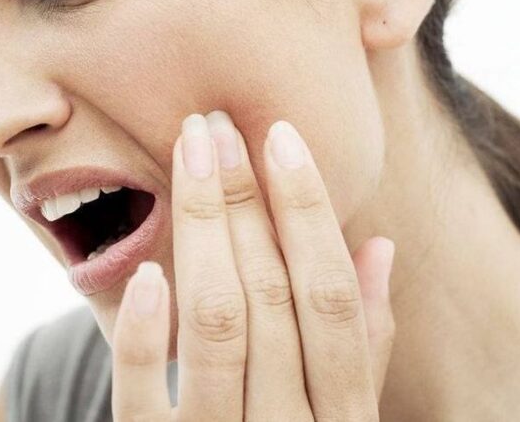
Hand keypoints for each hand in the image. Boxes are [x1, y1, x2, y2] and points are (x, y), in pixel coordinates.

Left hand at [111, 111, 395, 420]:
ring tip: (186, 155)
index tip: (279, 136)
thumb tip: (377, 247)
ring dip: (202, 230)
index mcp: (342, 417)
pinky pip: (142, 396)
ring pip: (216, 325)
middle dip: (241, 200)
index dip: (307, 210)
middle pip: (270, 296)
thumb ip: (360, 339)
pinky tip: (147, 269)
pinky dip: (142, 332)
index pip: (327, 296)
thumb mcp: (341, 408)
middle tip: (213, 126)